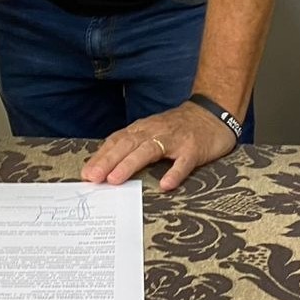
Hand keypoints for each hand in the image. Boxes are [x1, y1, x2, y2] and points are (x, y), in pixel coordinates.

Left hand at [81, 101, 235, 191]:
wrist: (212, 114)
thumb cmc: (177, 127)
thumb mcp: (152, 131)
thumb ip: (133, 145)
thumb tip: (108, 166)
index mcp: (143, 129)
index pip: (117, 141)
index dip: (101, 156)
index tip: (86, 173)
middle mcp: (155, 131)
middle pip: (127, 145)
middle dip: (108, 161)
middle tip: (93, 178)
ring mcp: (174, 139)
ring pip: (149, 151)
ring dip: (130, 164)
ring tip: (116, 180)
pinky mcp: (193, 149)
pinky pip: (183, 162)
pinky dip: (174, 173)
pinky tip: (166, 185)